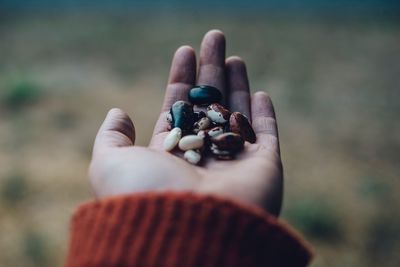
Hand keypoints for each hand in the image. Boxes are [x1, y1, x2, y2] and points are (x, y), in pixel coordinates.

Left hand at [89, 30, 282, 215]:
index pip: (177, 110)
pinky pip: (266, 136)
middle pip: (207, 104)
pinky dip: (264, 116)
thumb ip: (112, 138)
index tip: (184, 51)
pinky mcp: (264, 168)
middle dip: (210, 71)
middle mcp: (202, 159)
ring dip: (235, 85)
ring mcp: (234, 163)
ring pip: (235, 115)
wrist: (189, 233)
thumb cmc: (145, 196)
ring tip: (232, 55)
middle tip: (213, 37)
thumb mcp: (110, 164)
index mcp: (170, 157)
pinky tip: (259, 92)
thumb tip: (117, 112)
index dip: (181, 80)